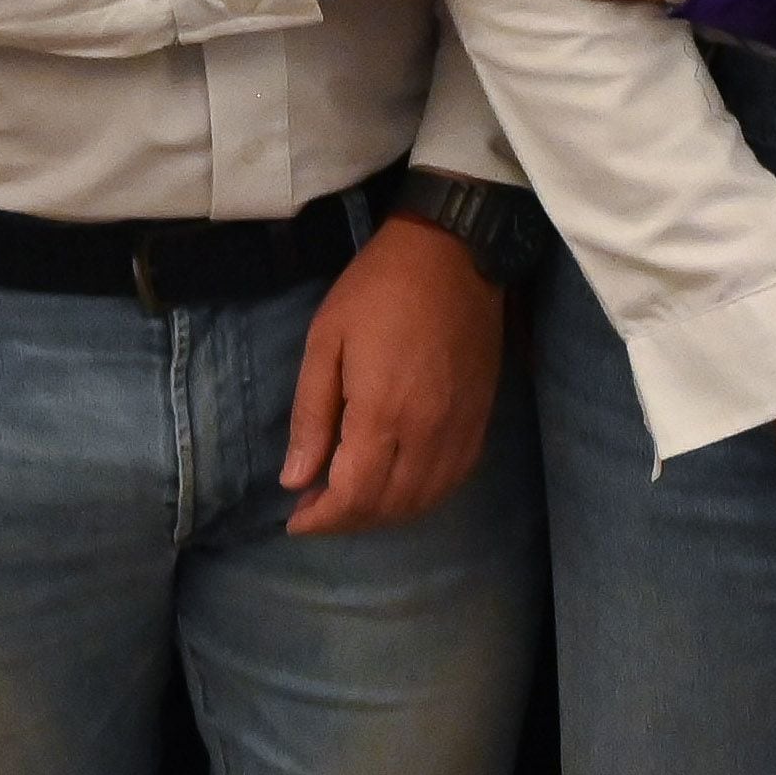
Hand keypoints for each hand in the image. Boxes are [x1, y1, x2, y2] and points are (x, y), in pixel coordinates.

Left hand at [281, 219, 505, 533]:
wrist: (454, 254)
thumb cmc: (377, 290)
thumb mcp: (325, 342)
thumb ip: (311, 416)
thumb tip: (294, 480)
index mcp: (382, 414)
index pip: (353, 496)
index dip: (322, 519)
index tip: (295, 519)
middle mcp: (427, 434)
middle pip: (387, 507)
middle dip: (346, 520)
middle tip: (315, 507)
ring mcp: (460, 430)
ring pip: (422, 502)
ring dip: (382, 514)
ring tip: (350, 500)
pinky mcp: (480, 421)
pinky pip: (452, 481)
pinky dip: (420, 498)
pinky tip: (396, 486)